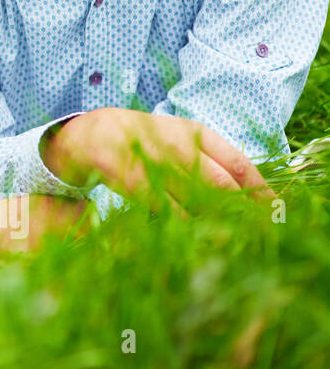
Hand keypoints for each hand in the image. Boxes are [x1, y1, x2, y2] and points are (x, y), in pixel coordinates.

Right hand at [42, 108, 273, 207]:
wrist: (96, 134)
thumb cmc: (150, 140)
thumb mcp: (185, 139)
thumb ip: (217, 161)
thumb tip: (254, 194)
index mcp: (196, 133)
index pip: (239, 164)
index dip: (259, 191)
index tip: (272, 211)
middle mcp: (178, 146)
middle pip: (222, 186)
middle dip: (240, 211)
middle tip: (249, 230)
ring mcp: (156, 164)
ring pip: (198, 201)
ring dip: (215, 221)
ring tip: (222, 235)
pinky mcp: (136, 183)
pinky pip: (170, 212)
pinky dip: (185, 224)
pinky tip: (189, 228)